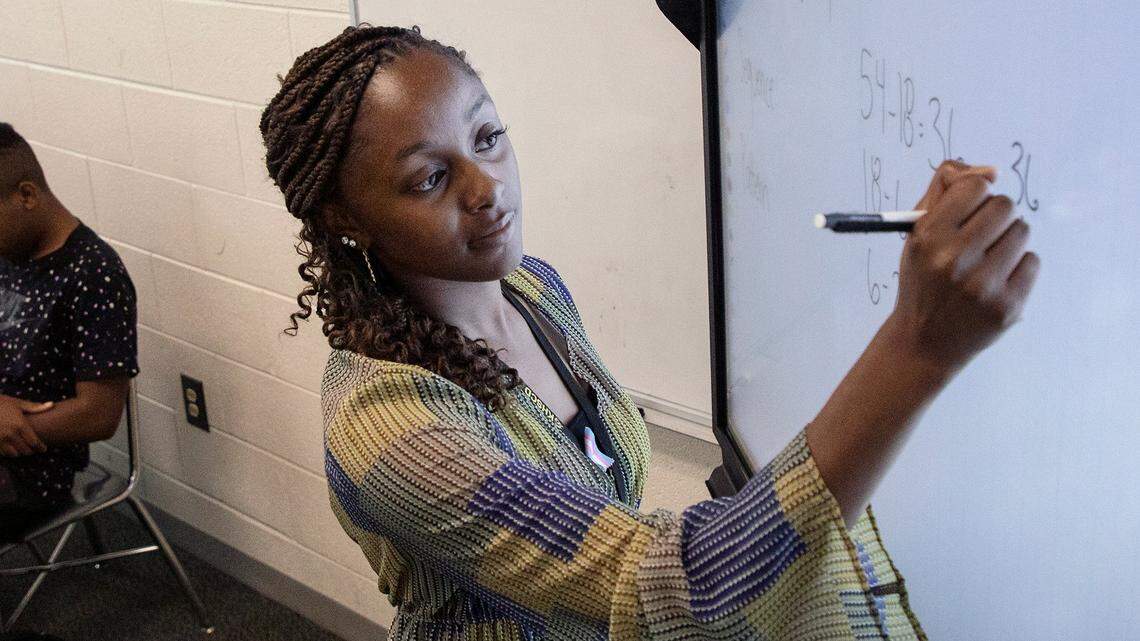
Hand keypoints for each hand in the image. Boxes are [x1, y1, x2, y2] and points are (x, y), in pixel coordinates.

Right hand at [0, 396, 48, 456]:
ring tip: (23, 448)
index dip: (41, 447)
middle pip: (26, 450)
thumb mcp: (18, 403)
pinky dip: (8, 452)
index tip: (44, 448)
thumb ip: (35, 407)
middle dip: (31, 450)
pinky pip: (3, 453)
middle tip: (34, 449)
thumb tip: (52, 404)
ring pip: (14, 454)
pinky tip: (11, 448)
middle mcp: (11, 435)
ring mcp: (0, 440)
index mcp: (20, 425)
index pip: (35, 442)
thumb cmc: (1, 403)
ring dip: (20, 452)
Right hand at [885, 160, 1041, 374]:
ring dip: (1009, 241)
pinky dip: (1018, 267)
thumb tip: (992, 171)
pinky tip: (997, 280)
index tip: (968, 212)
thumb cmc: (923, 281)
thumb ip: (945, 190)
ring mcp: (983, 285)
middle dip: (995, 217)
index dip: (974, 196)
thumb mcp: (917, 233)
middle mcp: (954, 259)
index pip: (975, 186)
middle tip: (980, 238)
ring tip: (988, 261)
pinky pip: (1032, 261)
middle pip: (1005, 206)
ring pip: (1022, 231)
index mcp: (928, 237)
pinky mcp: (1007, 306)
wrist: (923, 341)